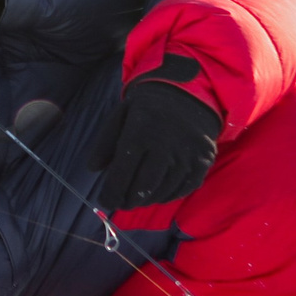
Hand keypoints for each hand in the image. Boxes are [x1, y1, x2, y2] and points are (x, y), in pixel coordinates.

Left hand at [96, 80, 222, 211]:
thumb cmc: (149, 107)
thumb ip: (105, 142)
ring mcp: (187, 155)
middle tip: (121, 203)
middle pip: (142, 188)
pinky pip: (183, 189)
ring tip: (137, 198)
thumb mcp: (121, 115)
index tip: (105, 201)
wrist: (189, 93)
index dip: (111, 193)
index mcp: (140, 133)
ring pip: (162, 192)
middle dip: (127, 201)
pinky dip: (168, 196)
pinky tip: (158, 193)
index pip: (121, 174)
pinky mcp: (203, 161)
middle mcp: (165, 146)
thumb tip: (92, 169)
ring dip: (146, 200)